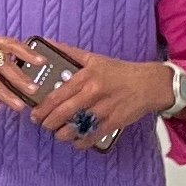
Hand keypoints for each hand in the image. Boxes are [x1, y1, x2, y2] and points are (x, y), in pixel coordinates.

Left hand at [27, 41, 175, 150]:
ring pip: (76, 127)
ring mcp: (105, 109)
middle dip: (49, 123)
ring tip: (60, 134)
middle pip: (63, 113)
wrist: (149, 84)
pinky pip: (93, 136)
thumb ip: (69, 52)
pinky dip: (82, 142)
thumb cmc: (120, 72)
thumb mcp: (94, 58)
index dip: (42, 108)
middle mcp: (94, 92)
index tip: (35, 115)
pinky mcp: (115, 121)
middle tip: (45, 126)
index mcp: (86, 76)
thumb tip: (47, 43)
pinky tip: (77, 142)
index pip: (57, 95)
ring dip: (63, 135)